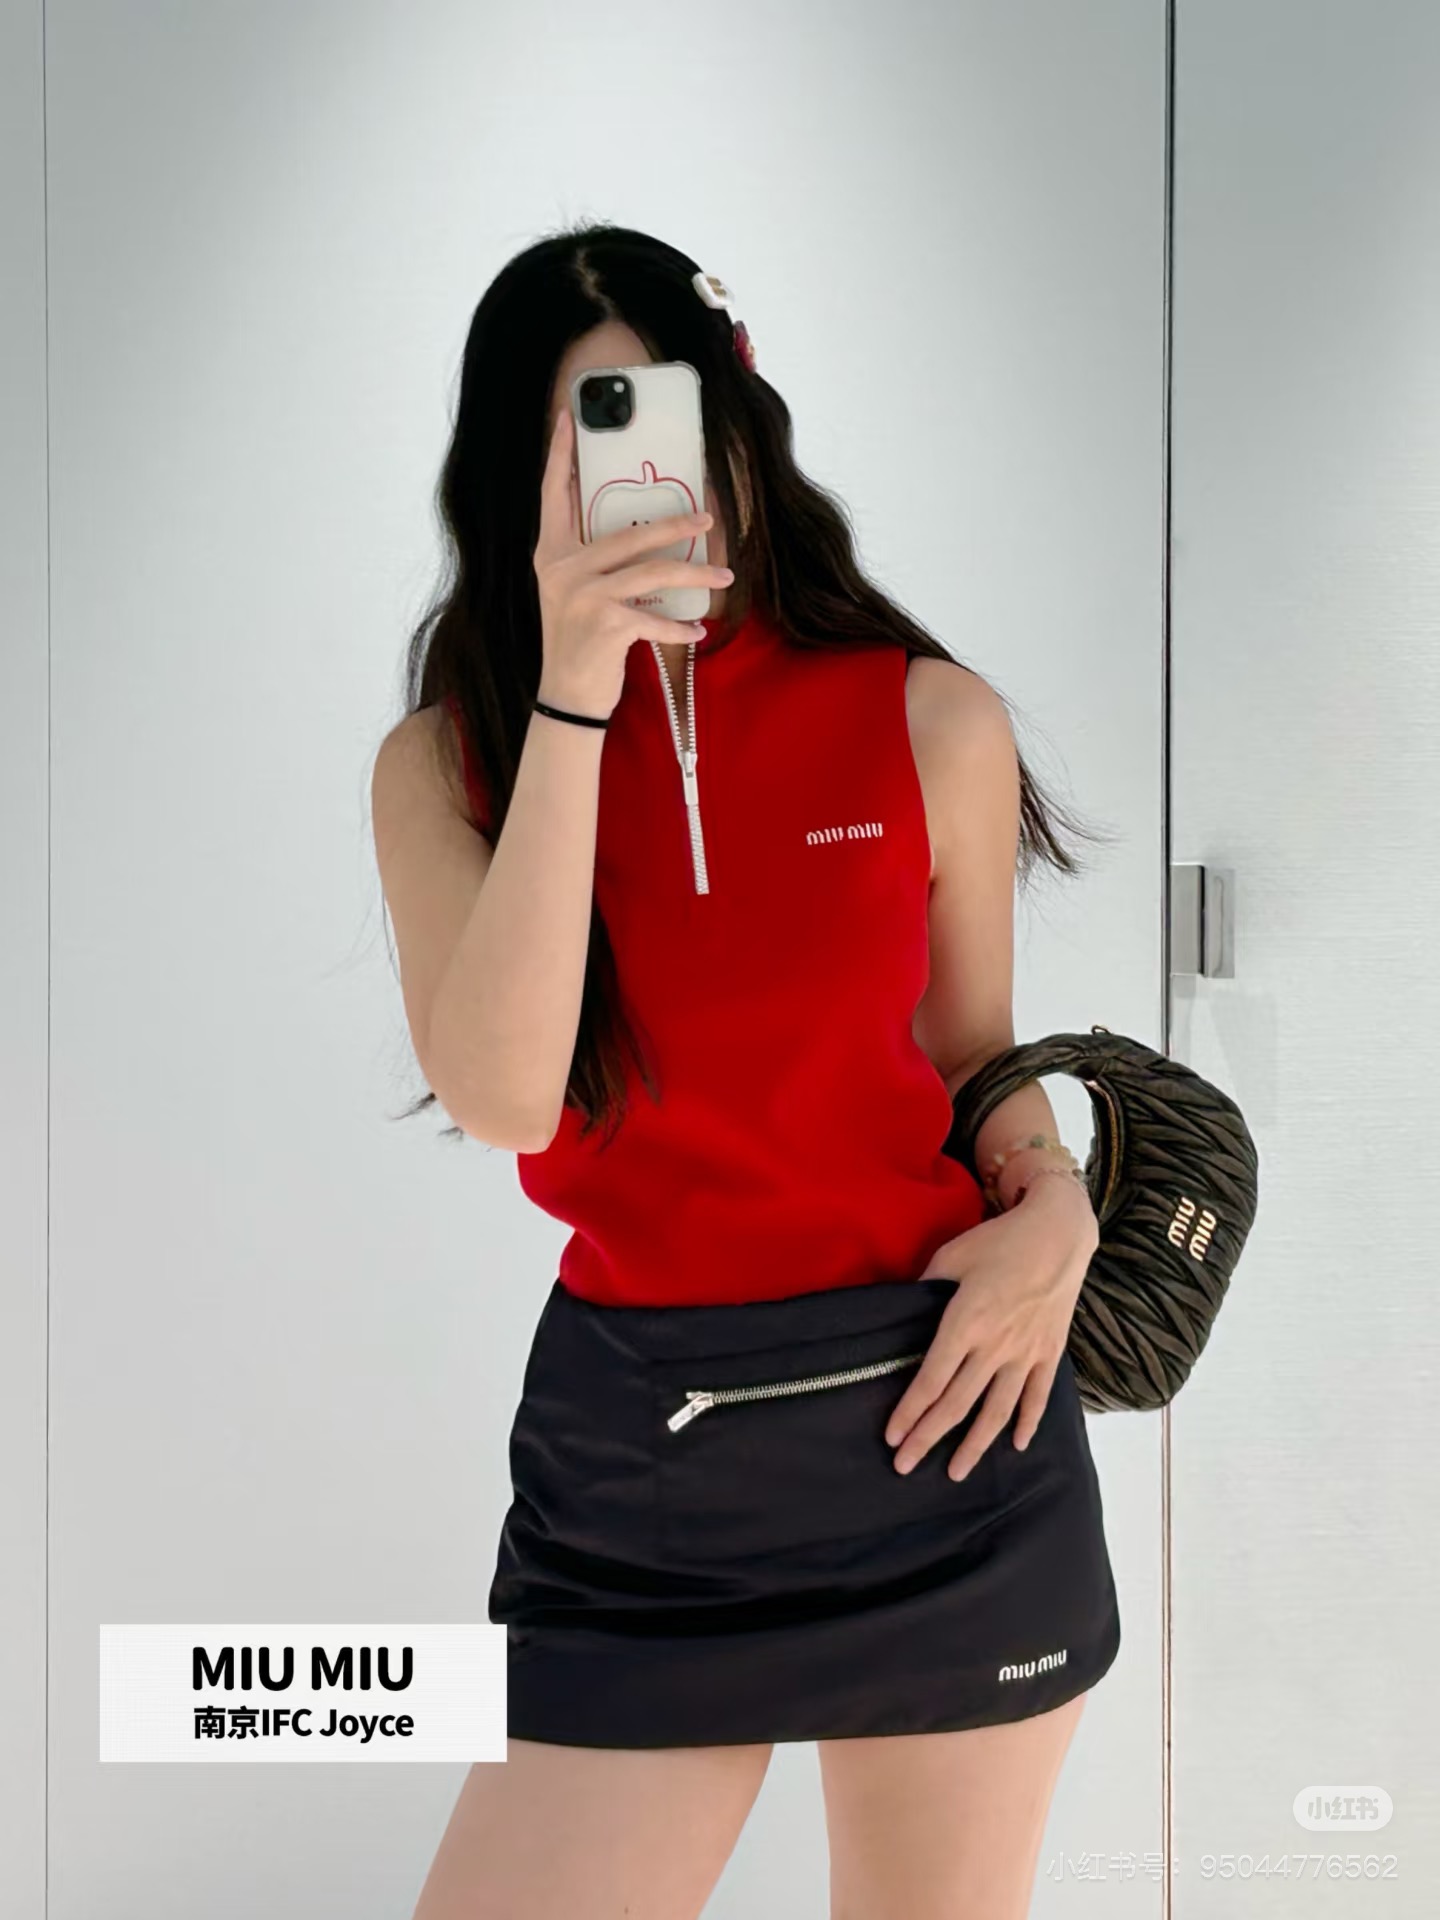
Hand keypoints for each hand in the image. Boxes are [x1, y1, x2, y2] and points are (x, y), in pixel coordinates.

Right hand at [532, 407, 733, 719]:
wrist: (566, 698)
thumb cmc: (577, 643)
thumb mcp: (572, 593)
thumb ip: (589, 559)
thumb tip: (635, 531)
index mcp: (550, 553)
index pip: (553, 494)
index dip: (559, 454)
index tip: (568, 417)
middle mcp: (562, 568)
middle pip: (630, 533)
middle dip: (677, 525)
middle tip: (709, 518)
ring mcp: (583, 595)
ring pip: (653, 571)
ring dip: (695, 574)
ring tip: (723, 575)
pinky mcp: (606, 624)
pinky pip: (656, 618)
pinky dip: (681, 626)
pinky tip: (698, 630)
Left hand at [884, 1175, 1098, 1478]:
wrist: (1058, 1232)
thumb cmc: (998, 1241)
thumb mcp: (950, 1256)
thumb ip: (925, 1289)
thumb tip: (903, 1311)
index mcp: (965, 1321)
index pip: (931, 1379)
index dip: (909, 1411)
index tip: (892, 1436)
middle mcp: (995, 1344)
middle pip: (958, 1403)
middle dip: (928, 1438)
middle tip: (904, 1466)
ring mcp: (1026, 1352)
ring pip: (997, 1410)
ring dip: (975, 1445)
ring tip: (955, 1473)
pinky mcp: (1050, 1352)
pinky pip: (1037, 1396)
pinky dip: (1027, 1423)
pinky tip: (1014, 1445)